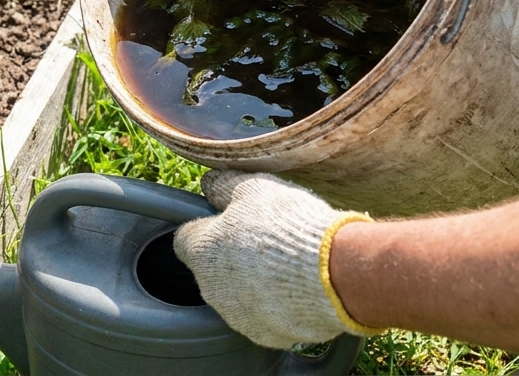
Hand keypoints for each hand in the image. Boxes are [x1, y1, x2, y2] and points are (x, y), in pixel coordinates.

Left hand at [173, 170, 378, 348]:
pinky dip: (276, 304)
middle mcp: (211, 290)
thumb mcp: (254, 188)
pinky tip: (299, 287)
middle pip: (211, 270)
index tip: (226, 221)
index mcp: (201, 252)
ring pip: (237, 296)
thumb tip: (210, 183)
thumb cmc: (289, 226)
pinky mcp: (266, 335)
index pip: (184, 240)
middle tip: (264, 239)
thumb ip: (225, 186)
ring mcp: (238, 317)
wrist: (334, 271)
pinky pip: (265, 316)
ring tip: (287, 263)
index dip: (206, 227)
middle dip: (231, 256)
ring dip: (253, 282)